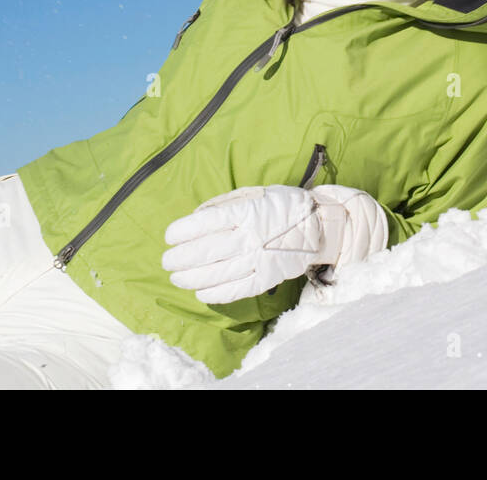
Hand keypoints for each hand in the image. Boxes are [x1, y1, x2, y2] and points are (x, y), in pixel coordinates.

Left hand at [163, 184, 386, 303]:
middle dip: (181, 258)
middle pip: (206, 251)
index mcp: (246, 212)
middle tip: (167, 261)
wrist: (319, 226)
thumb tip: (196, 218)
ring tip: (177, 278)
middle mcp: (250, 237)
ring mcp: (259, 260)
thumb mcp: (253, 194)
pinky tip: (201, 293)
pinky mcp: (267, 278)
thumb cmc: (280, 205)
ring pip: (217, 273)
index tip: (169, 237)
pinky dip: (216, 293)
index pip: (204, 224)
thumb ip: (224, 205)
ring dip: (192, 278)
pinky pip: (236, 289)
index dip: (182, 232)